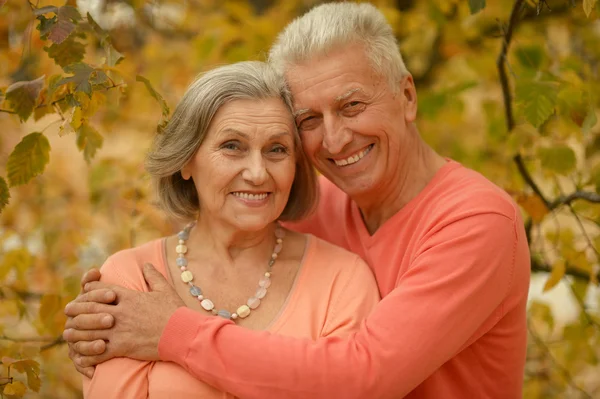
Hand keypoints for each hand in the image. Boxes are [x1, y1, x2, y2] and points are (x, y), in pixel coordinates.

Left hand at [64, 263, 184, 367]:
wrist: (182, 333)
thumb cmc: (175, 311)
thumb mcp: (164, 289)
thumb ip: (153, 276)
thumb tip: (147, 264)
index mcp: (128, 297)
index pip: (101, 290)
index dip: (89, 291)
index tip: (83, 292)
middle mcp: (120, 312)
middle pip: (89, 309)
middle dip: (76, 310)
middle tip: (67, 312)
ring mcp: (119, 330)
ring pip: (89, 331)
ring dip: (77, 332)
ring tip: (68, 334)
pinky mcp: (122, 347)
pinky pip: (98, 351)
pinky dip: (88, 354)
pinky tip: (82, 355)